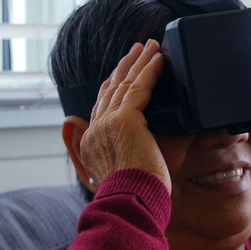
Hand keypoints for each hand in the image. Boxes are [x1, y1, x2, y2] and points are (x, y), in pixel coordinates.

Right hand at [80, 40, 171, 192]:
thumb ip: (136, 151)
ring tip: (149, 45)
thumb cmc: (136, 196)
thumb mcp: (130, 172)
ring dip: (138, 62)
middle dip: (124, 68)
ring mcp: (108, 123)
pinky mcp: (125, 119)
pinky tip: (159, 58)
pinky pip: (140, 87)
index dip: (112, 87)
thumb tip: (148, 137)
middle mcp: (95, 130)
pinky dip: (150, 71)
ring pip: (125, 84)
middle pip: (110, 90)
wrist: (131, 204)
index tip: (122, 74)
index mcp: (92, 144)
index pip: (101, 107)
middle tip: (136, 49)